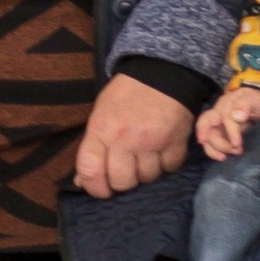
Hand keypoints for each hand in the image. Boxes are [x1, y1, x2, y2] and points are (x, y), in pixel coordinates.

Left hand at [73, 73, 194, 197]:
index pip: (90, 171)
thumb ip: (92, 147)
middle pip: (122, 182)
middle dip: (123, 181)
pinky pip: (170, 168)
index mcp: (102, 129)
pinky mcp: (176, 141)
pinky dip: (166, 164)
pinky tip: (162, 150)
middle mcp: (126, 138)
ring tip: (145, 156)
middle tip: (126, 170)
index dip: (94, 187)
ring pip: (147, 178)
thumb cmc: (126, 94)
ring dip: (146, 172)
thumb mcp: (101, 114)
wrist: (162, 71)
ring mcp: (152, 141)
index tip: (100, 189)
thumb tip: (83, 181)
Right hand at [196, 83, 259, 162]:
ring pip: (207, 137)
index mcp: (226, 104)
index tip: (238, 144)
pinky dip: (214, 151)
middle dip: (219, 143)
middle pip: (208, 129)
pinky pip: (211, 143)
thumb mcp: (253, 99)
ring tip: (229, 155)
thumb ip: (245, 105)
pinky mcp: (219, 132)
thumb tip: (237, 116)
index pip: (225, 118)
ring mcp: (217, 124)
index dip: (231, 132)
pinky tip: (223, 156)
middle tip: (236, 150)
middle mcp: (217, 114)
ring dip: (215, 149)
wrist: (254, 102)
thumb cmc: (254, 100)